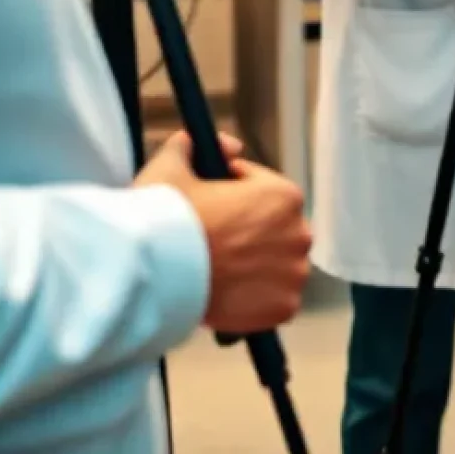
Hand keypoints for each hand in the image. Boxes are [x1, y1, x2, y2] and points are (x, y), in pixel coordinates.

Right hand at [135, 131, 311, 334]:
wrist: (155, 277)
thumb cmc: (168, 219)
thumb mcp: (173, 165)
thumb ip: (197, 144)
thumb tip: (231, 146)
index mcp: (283, 195)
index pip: (263, 190)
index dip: (236, 195)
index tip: (214, 207)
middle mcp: (299, 233)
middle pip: (275, 230)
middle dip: (251, 232)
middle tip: (216, 244)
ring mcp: (293, 274)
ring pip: (279, 265)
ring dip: (258, 266)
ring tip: (222, 272)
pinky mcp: (283, 309)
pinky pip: (276, 300)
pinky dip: (258, 299)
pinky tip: (231, 296)